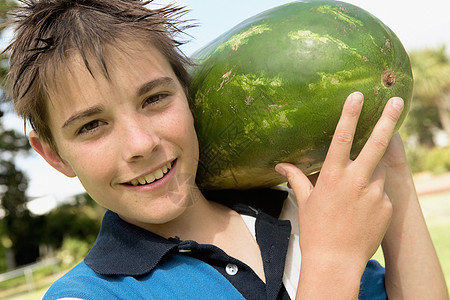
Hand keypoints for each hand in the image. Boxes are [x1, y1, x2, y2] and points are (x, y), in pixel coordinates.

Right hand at [276, 92, 403, 267]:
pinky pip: (383, 192)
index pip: (343, 137)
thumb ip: (296, 178)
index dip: (350, 114)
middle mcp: (357, 180)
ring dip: (372, 171)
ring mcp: (375, 193)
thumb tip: (280, 165)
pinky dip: (374, 194)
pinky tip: (362, 211)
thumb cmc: (316, 230)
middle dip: (388, 119)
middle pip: (377, 143)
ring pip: (379, 170)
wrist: (336, 261)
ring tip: (356, 193)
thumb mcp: (305, 201)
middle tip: (397, 101)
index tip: (358, 95)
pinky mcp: (388, 207)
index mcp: (333, 175)